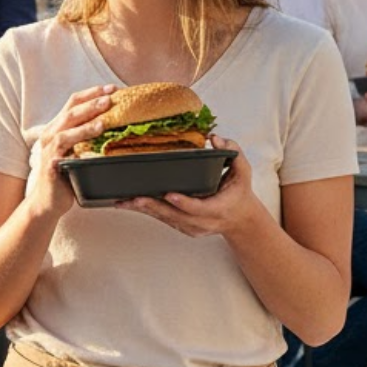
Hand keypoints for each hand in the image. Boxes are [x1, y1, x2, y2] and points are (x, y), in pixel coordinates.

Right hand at [27, 84, 116, 221]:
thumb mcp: (77, 152)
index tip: (112, 88)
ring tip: (104, 116)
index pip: (73, 103)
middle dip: (91, 101)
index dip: (92, 93)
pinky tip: (92, 140)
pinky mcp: (50, 165)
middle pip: (70, 110)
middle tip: (111, 95)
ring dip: (85, 120)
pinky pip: (63, 150)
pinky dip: (78, 141)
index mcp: (57, 128)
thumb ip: (88, 138)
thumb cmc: (66, 176)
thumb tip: (115, 126)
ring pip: (66, 128)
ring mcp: (49, 150)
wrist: (47, 203)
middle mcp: (51, 135)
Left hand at [115, 137, 258, 237]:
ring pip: (164, 219)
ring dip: (143, 210)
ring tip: (124, 201)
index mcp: (218, 209)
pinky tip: (129, 204)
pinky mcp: (181, 227)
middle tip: (135, 198)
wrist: (240, 219)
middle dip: (153, 206)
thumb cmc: (239, 192)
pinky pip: (161, 219)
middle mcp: (202, 222)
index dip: (184, 203)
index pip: (199, 208)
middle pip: (175, 216)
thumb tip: (214, 139)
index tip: (170, 195)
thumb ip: (232, 152)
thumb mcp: (243, 171)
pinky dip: (145, 211)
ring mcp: (190, 227)